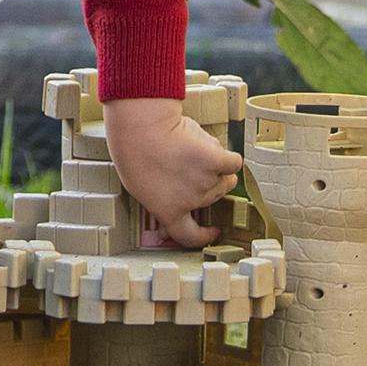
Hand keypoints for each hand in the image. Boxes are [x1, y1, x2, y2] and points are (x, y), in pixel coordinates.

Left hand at [104, 98, 243, 249]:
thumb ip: (163, 196)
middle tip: (193, 165)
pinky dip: (228, 157)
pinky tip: (213, 148)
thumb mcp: (139, 186)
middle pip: (213, 197)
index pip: (190, 236)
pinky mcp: (216, 162)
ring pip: (225, 178)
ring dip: (217, 167)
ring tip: (195, 151)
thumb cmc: (132, 151)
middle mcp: (191, 201)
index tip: (212, 231)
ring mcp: (206, 183)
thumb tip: (175, 192)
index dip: (204, 236)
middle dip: (208, 183)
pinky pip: (233, 162)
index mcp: (169, 211)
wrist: (141, 129)